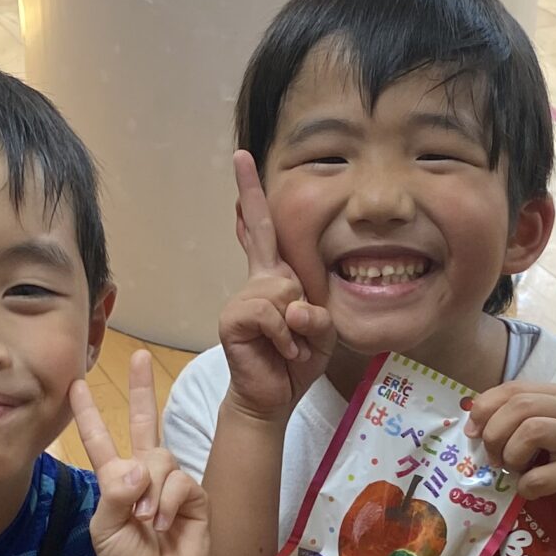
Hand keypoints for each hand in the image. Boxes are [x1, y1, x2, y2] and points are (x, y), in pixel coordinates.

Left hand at [71, 349, 208, 555]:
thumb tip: (138, 465)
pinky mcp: (195, 496)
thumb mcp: (105, 527)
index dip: (89, 414)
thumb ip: (114, 492)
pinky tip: (163, 523)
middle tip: (140, 357)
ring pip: (159, 458)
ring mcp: (171, 484)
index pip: (101, 440)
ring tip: (146, 520)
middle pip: (145, 423)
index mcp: (115, 482)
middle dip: (141, 390)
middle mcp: (144, 476)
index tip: (76, 385)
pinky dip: (167, 501)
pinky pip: (179, 480)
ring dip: (149, 490)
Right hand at [219, 151, 331, 422]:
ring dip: (298, 328)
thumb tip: (289, 306)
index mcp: (277, 278)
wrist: (273, 398)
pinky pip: (272, 315)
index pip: (262, 229)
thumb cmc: (297, 362)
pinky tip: (282, 353)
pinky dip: (285, 338)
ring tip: (290, 348)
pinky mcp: (233, 319)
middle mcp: (257, 282)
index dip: (251, 194)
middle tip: (267, 252)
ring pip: (283, 292)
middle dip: (262, 223)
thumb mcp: (322, 332)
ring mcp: (242, 299)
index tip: (241, 157)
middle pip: (267, 244)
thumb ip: (316, 313)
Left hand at [467, 380, 555, 505]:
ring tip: (517, 471)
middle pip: (520, 406)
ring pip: (531, 431)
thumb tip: (473, 425)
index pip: (513, 388)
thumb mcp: (534, 434)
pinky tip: (531, 489)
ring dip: (512, 457)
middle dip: (495, 434)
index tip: (472, 433)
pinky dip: (525, 487)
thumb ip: (509, 420)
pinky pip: (538, 477)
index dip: (484, 408)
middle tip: (494, 459)